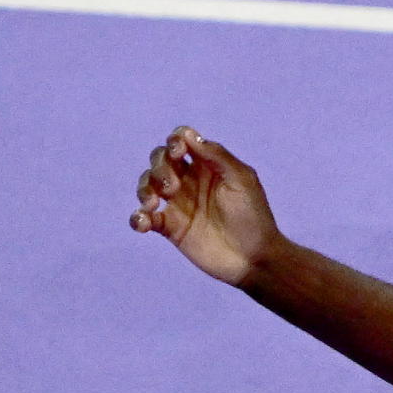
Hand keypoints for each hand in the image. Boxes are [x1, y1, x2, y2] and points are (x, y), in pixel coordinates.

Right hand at [133, 127, 277, 285]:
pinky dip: (137, 218)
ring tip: (155, 203)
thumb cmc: (253, 215)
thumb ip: (217, 155)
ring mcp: (178, 204)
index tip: (179, 152)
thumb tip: (189, 135)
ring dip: (145, 189)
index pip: (182, 142)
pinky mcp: (170, 227)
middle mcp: (189, 181)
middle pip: (160, 160)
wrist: (254, 257)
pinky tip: (144, 222)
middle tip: (173, 187)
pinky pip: (144, 218)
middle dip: (160, 167)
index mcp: (208, 165)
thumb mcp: (241, 180)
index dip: (175, 142)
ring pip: (147, 185)